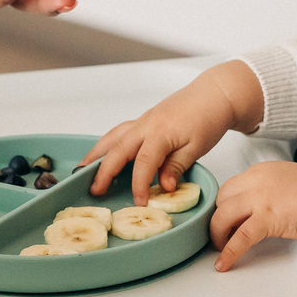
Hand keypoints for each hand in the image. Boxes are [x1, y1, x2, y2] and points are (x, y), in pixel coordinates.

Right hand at [81, 60, 264, 202]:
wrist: (215, 94)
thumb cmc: (209, 118)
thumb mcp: (198, 147)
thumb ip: (177, 166)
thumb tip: (164, 187)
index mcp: (160, 132)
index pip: (143, 163)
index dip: (139, 185)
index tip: (139, 202)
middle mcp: (146, 125)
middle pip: (118, 149)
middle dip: (103, 171)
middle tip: (94, 190)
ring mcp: (143, 121)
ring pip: (113, 137)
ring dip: (96, 154)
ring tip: (81, 171)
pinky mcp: (144, 120)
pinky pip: (119, 132)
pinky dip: (107, 144)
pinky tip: (102, 154)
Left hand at [211, 161, 296, 271]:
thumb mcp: (288, 180)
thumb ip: (270, 188)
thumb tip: (258, 205)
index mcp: (262, 171)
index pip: (231, 187)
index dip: (225, 205)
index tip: (226, 218)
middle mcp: (257, 181)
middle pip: (221, 199)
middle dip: (218, 218)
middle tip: (222, 233)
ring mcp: (260, 199)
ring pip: (222, 216)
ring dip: (217, 235)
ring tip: (221, 248)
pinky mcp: (267, 218)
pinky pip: (239, 238)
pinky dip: (228, 252)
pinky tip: (223, 263)